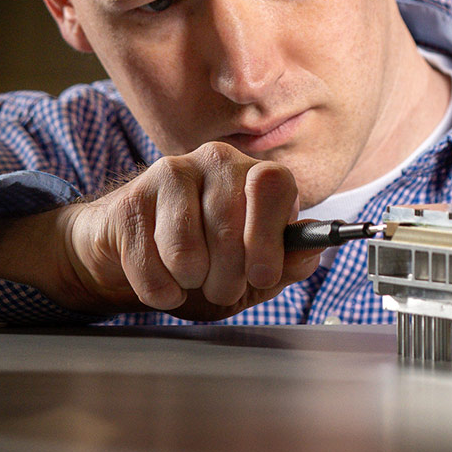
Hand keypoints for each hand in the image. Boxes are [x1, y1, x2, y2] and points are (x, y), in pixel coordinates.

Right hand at [0, 142, 323, 320]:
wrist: (139, 261)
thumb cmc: (207, 263)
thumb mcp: (256, 273)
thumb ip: (290, 261)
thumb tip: (320, 242)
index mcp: (256, 174)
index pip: (274, 184)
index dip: (268, 237)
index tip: (262, 276)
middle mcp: (217, 161)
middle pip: (229, 226)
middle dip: (227, 278)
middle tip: (221, 288)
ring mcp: (170, 172)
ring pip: (186, 250)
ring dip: (190, 283)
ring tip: (191, 280)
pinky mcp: (130, 200)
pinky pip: (148, 263)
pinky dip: (158, 290)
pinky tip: (161, 280)